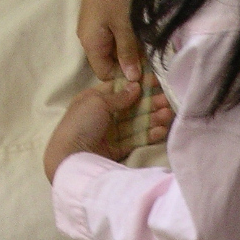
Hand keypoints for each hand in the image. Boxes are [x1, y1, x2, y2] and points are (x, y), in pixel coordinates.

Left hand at [43, 78, 172, 181]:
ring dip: (153, 118)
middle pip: (131, 107)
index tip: (156, 82)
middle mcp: (103, 115)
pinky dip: (148, 134)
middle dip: (150, 103)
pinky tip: (161, 130)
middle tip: (167, 101)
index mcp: (95, 99)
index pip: (120, 89)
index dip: (138, 85)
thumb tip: (135, 86)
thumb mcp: (97, 102)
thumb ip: (119, 96)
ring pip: (136, 123)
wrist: (70, 157)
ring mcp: (110, 133)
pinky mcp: (116, 149)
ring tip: (168, 114)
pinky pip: (135, 139)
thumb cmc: (81, 123)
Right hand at [79, 0, 146, 81]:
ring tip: (147, 45)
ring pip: (114, 50)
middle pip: (109, 62)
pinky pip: (114, 37)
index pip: (105, 73)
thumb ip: (128, 52)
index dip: (124, 76)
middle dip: (129, 63)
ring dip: (130, 50)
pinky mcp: (102, 19)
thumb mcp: (125, 25)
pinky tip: (140, 33)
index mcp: (90, 44)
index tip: (145, 74)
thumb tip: (132, 78)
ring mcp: (95, 28)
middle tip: (150, 59)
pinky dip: (127, 38)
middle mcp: (89, 39)